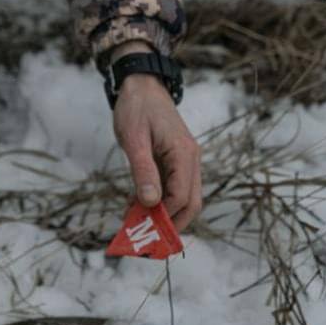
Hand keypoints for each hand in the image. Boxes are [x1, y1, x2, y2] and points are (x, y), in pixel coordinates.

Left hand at [112, 54, 201, 230]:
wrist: (141, 84)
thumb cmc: (136, 108)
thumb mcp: (134, 139)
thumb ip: (143, 171)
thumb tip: (151, 203)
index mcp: (184, 154)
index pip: (182, 197)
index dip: (165, 217)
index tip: (142, 230)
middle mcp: (191, 160)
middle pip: (190, 203)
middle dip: (170, 224)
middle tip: (144, 240)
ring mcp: (185, 160)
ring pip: (183, 198)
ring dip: (163, 215)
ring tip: (136, 225)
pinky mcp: (175, 161)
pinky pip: (172, 187)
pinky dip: (158, 201)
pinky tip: (135, 206)